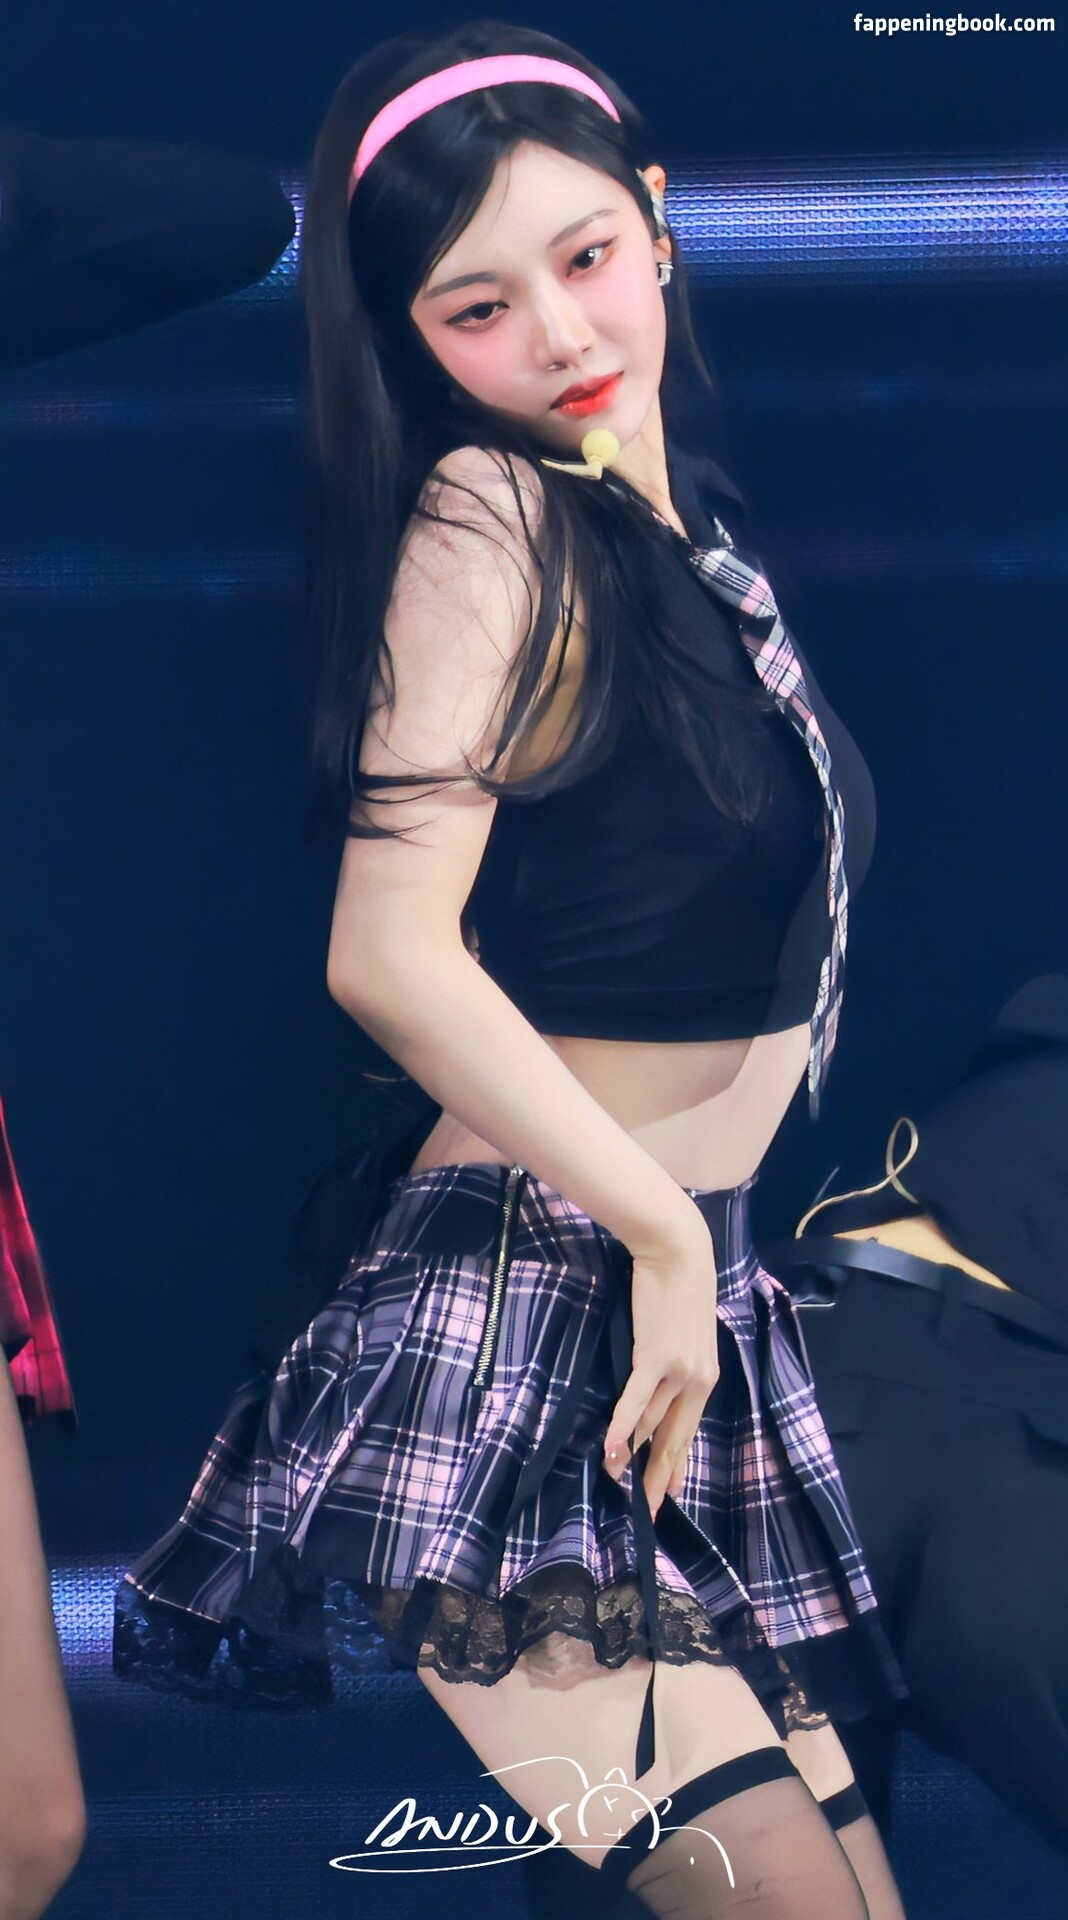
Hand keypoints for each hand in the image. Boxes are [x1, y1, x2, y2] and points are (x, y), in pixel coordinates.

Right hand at [602, 1211, 719, 1519]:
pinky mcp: (656, 1356)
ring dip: (632, 1454)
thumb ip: (675, 1366)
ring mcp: (678, 1371)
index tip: (667, 1495)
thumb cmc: (678, 1291)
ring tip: (614, 1480)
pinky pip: (637, 1399)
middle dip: (658, 1476)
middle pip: (674, 1439)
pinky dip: (624, 1425)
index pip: (687, 1432)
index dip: (676, 1466)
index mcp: (705, 1379)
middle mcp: (697, 1381)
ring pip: (652, 1423)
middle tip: (647, 1510)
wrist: (678, 1254)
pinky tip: (613, 1448)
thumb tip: (655, 1392)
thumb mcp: (685, 1336)